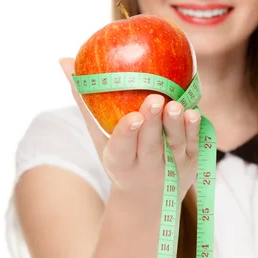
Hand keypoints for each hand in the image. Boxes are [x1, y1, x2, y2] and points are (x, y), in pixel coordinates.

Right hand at [59, 57, 200, 205]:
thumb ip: (85, 100)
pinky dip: (193, 129)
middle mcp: (146, 167)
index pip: (122, 148)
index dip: (127, 133)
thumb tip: (63, 60)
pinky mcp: (190, 161)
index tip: (132, 117)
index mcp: (120, 162)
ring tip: (174, 105)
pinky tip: (192, 112)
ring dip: (175, 124)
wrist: (148, 197)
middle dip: (152, 123)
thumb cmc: (120, 156)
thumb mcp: (100, 136)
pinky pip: (193, 144)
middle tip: (155, 99)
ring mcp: (171, 166)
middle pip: (150, 144)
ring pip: (174, 144)